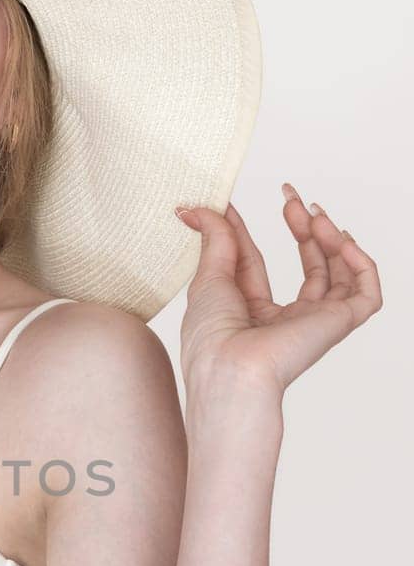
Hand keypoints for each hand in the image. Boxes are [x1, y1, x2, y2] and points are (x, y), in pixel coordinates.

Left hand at [173, 184, 382, 395]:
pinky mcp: (338, 324)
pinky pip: (367, 292)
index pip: (254, 264)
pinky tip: (343, 240)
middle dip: (300, 228)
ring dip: (329, 238)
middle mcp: (284, 320)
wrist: (230, 367)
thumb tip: (198, 208)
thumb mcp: (208, 278)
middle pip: (305, 266)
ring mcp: (313, 323)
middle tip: (290, 198)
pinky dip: (362, 263)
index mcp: (248, 314)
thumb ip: (213, 239)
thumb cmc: (212, 338)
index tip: (235, 203)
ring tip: (315, 212)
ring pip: (338, 275)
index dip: (246, 231)